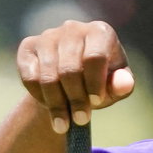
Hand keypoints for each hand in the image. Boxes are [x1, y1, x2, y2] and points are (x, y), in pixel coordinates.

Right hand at [17, 21, 135, 133]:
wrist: (71, 80)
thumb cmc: (100, 82)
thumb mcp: (115, 87)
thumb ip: (123, 85)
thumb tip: (124, 83)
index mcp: (100, 32)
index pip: (95, 57)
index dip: (94, 83)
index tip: (96, 103)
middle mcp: (73, 28)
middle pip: (70, 69)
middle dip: (75, 99)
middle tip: (81, 120)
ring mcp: (48, 36)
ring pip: (48, 75)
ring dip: (56, 104)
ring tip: (63, 125)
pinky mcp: (28, 47)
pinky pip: (30, 77)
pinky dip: (39, 97)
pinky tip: (49, 109)